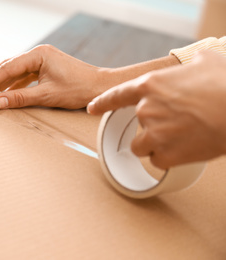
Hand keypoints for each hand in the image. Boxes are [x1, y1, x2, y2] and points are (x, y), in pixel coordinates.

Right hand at [0, 45, 108, 108]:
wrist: (100, 87)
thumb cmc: (78, 89)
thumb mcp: (47, 95)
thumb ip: (20, 98)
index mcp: (39, 55)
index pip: (8, 69)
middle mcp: (39, 54)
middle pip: (7, 66)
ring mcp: (42, 61)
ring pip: (14, 72)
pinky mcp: (46, 69)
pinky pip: (24, 77)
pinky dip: (12, 85)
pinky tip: (3, 93)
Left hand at [87, 51, 225, 168]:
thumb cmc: (225, 84)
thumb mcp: (205, 62)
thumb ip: (189, 66)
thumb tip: (193, 65)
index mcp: (150, 86)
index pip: (116, 95)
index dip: (102, 102)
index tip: (91, 108)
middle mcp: (146, 110)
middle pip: (137, 125)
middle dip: (153, 126)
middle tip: (178, 123)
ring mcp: (153, 134)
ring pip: (141, 146)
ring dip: (155, 145)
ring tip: (179, 138)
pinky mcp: (165, 155)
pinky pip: (157, 161)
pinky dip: (168, 158)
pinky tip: (184, 149)